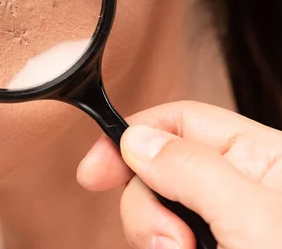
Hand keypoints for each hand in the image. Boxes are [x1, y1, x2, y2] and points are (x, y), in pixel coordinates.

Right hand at [77, 101, 281, 248]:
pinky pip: (164, 244)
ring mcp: (223, 226)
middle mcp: (240, 188)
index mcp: (263, 160)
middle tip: (171, 245)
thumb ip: (192, 169)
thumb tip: (137, 139)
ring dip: (155, 241)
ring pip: (156, 214)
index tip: (95, 171)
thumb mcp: (252, 220)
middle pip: (159, 170)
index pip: (182, 122)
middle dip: (148, 208)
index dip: (134, 136)